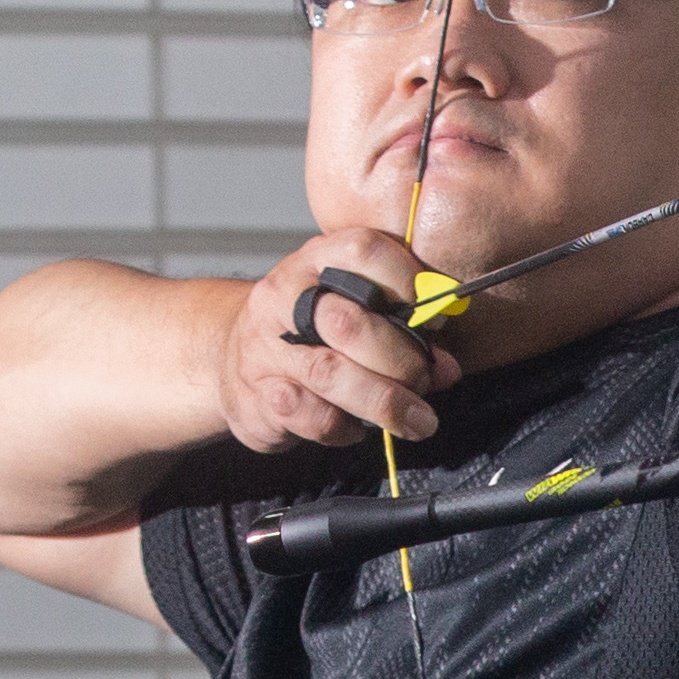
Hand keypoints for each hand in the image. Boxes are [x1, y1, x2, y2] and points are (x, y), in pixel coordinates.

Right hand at [222, 230, 461, 451]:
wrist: (230, 357)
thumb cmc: (310, 332)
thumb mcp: (352, 309)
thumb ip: (403, 330)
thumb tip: (447, 367)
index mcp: (315, 261)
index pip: (362, 249)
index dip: (407, 282)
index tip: (437, 318)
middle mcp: (283, 296)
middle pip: (348, 322)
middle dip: (400, 359)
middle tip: (425, 379)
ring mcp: (264, 347)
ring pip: (331, 373)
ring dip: (385, 401)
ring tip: (418, 419)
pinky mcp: (255, 395)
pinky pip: (311, 415)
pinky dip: (345, 428)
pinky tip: (357, 427)